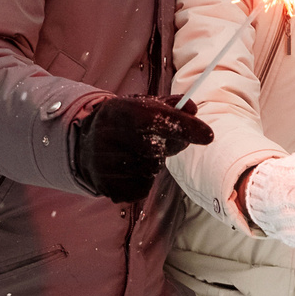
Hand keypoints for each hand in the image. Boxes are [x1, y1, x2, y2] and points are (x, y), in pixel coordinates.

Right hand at [72, 95, 211, 202]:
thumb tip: (193, 109)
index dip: (184, 126)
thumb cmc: (123, 123)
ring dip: (153, 164)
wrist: (85, 145)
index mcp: (118, 110)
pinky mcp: (107, 187)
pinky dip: (143, 180)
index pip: (156, 119)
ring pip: (150, 170)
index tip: (209, 135)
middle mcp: (107, 136)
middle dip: (166, 147)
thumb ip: (169, 106)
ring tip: (137, 154)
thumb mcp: (141, 107)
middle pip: (157, 150)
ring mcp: (104, 164)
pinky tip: (129, 169)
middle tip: (159, 142)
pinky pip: (142, 188)